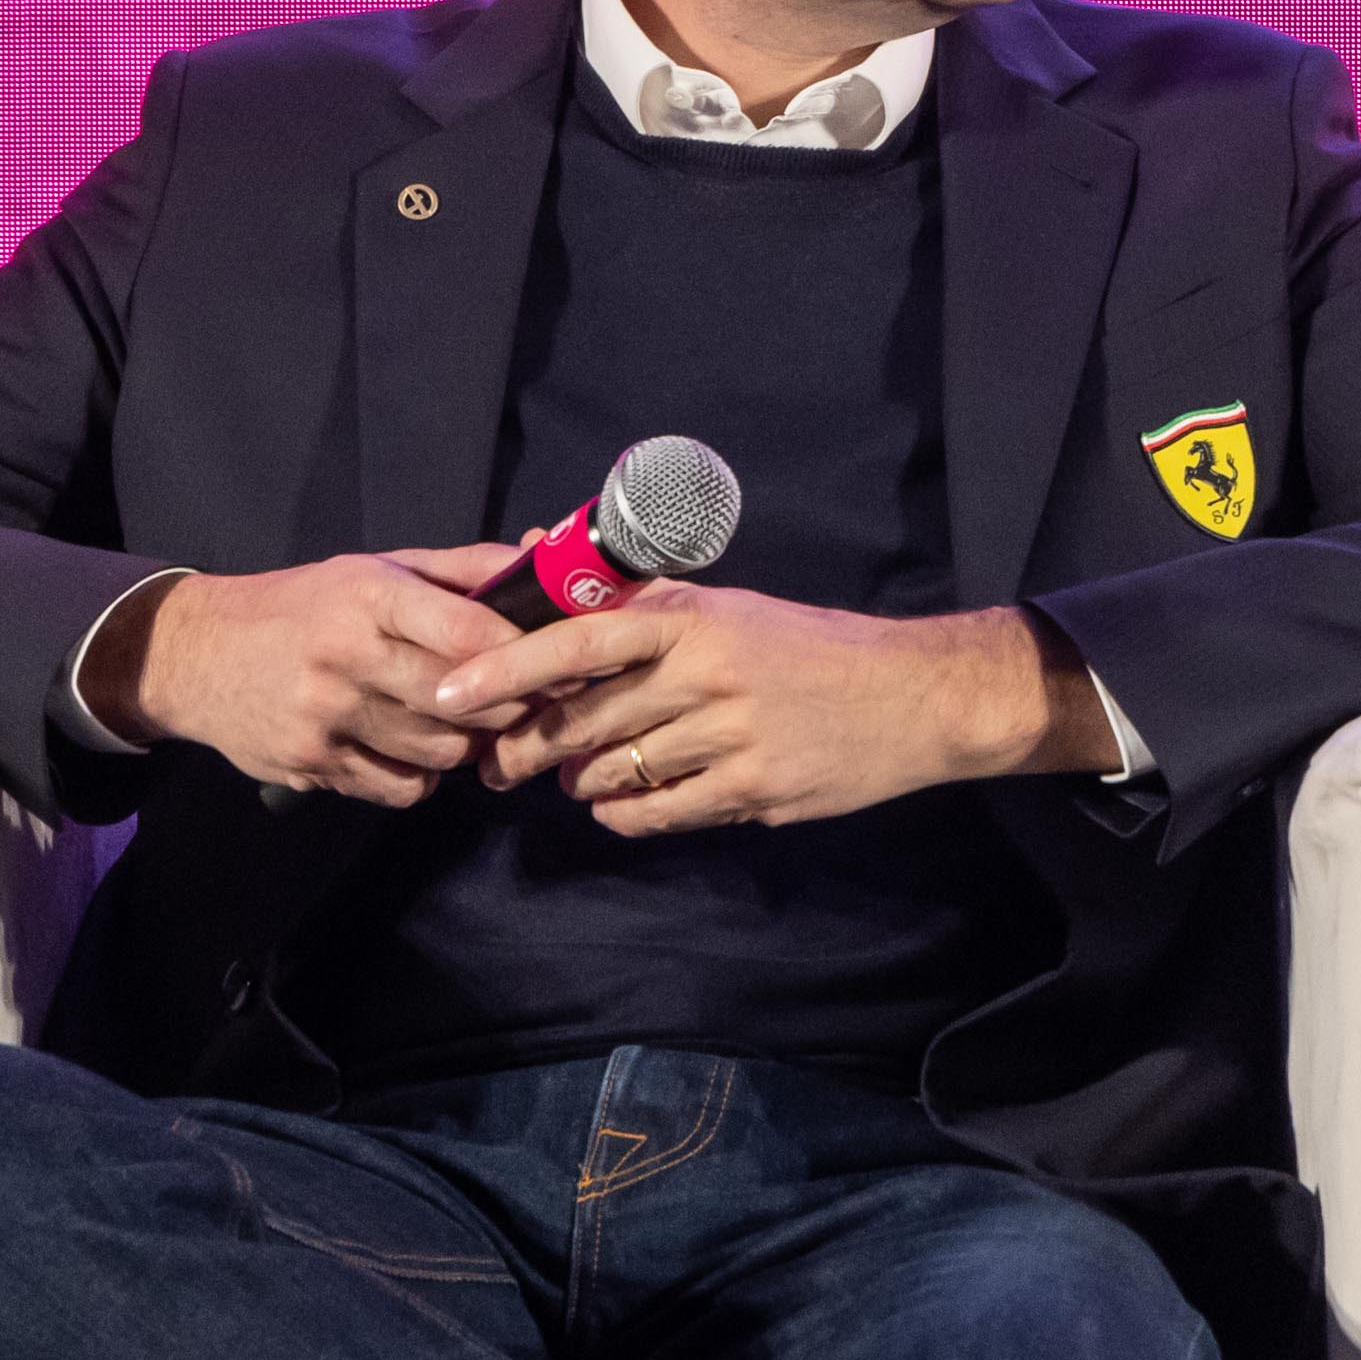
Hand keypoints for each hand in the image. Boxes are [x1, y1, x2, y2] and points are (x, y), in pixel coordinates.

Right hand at [90, 545, 525, 804]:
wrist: (194, 655)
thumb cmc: (302, 607)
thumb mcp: (373, 570)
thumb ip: (459, 570)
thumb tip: (537, 558)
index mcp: (368, 596)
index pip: (467, 629)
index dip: (521, 651)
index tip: (555, 663)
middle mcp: (346, 655)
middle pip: (463, 699)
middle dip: (507, 706)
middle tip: (522, 703)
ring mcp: (326, 715)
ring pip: (440, 751)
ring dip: (465, 744)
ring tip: (463, 725)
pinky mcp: (310, 764)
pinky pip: (400, 788)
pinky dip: (421, 777)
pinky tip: (412, 752)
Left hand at [436, 582, 1110, 836]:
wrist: (913, 698)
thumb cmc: (810, 648)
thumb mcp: (730, 607)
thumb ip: (635, 592)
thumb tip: (535, 546)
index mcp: (694, 620)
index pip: (576, 641)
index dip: (504, 671)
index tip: (447, 695)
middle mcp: (706, 676)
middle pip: (582, 720)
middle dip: (526, 747)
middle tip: (497, 762)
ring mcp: (731, 738)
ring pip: (614, 771)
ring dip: (580, 780)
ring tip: (576, 775)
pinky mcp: (754, 791)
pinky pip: (658, 813)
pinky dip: (625, 813)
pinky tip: (623, 804)